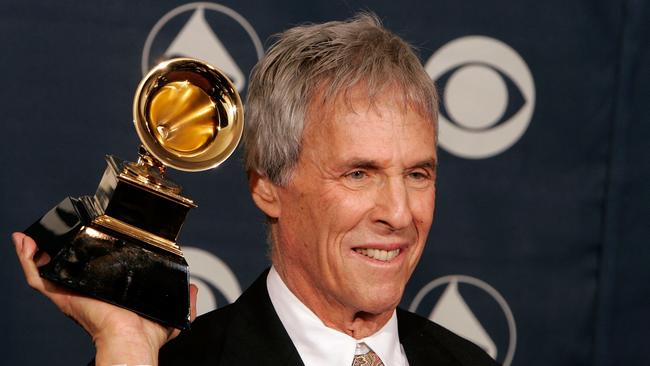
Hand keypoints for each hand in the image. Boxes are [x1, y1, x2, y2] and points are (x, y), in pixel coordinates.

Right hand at [12, 232, 197, 364]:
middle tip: (56, 232)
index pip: (92, 274)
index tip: (84, 239)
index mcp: (107, 295)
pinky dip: (27, 259)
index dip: (85, 258)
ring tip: (32, 234)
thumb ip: (185, 299)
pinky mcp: (63, 295)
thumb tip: (193, 287)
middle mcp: (86, 293)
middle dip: (58, 250)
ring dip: (37, 251)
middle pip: (67, 269)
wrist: (133, 339)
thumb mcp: (172, 313)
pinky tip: (24, 242)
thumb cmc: (148, 334)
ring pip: (48, 270)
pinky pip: (38, 277)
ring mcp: (72, 293)